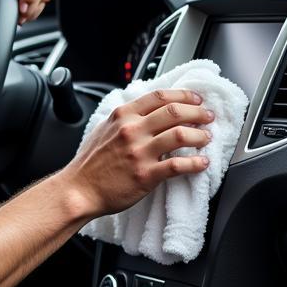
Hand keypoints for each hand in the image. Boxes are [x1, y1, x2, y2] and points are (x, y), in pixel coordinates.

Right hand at [59, 89, 213, 219]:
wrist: (78, 190)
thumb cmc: (90, 164)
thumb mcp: (103, 129)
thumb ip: (125, 119)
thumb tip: (147, 112)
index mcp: (122, 116)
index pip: (159, 96)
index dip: (184, 96)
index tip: (196, 100)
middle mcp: (132, 130)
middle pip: (175, 112)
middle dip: (198, 113)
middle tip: (208, 117)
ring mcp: (139, 152)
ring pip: (180, 135)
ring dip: (200, 136)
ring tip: (206, 139)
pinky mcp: (145, 174)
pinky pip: (178, 165)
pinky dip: (195, 163)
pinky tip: (202, 163)